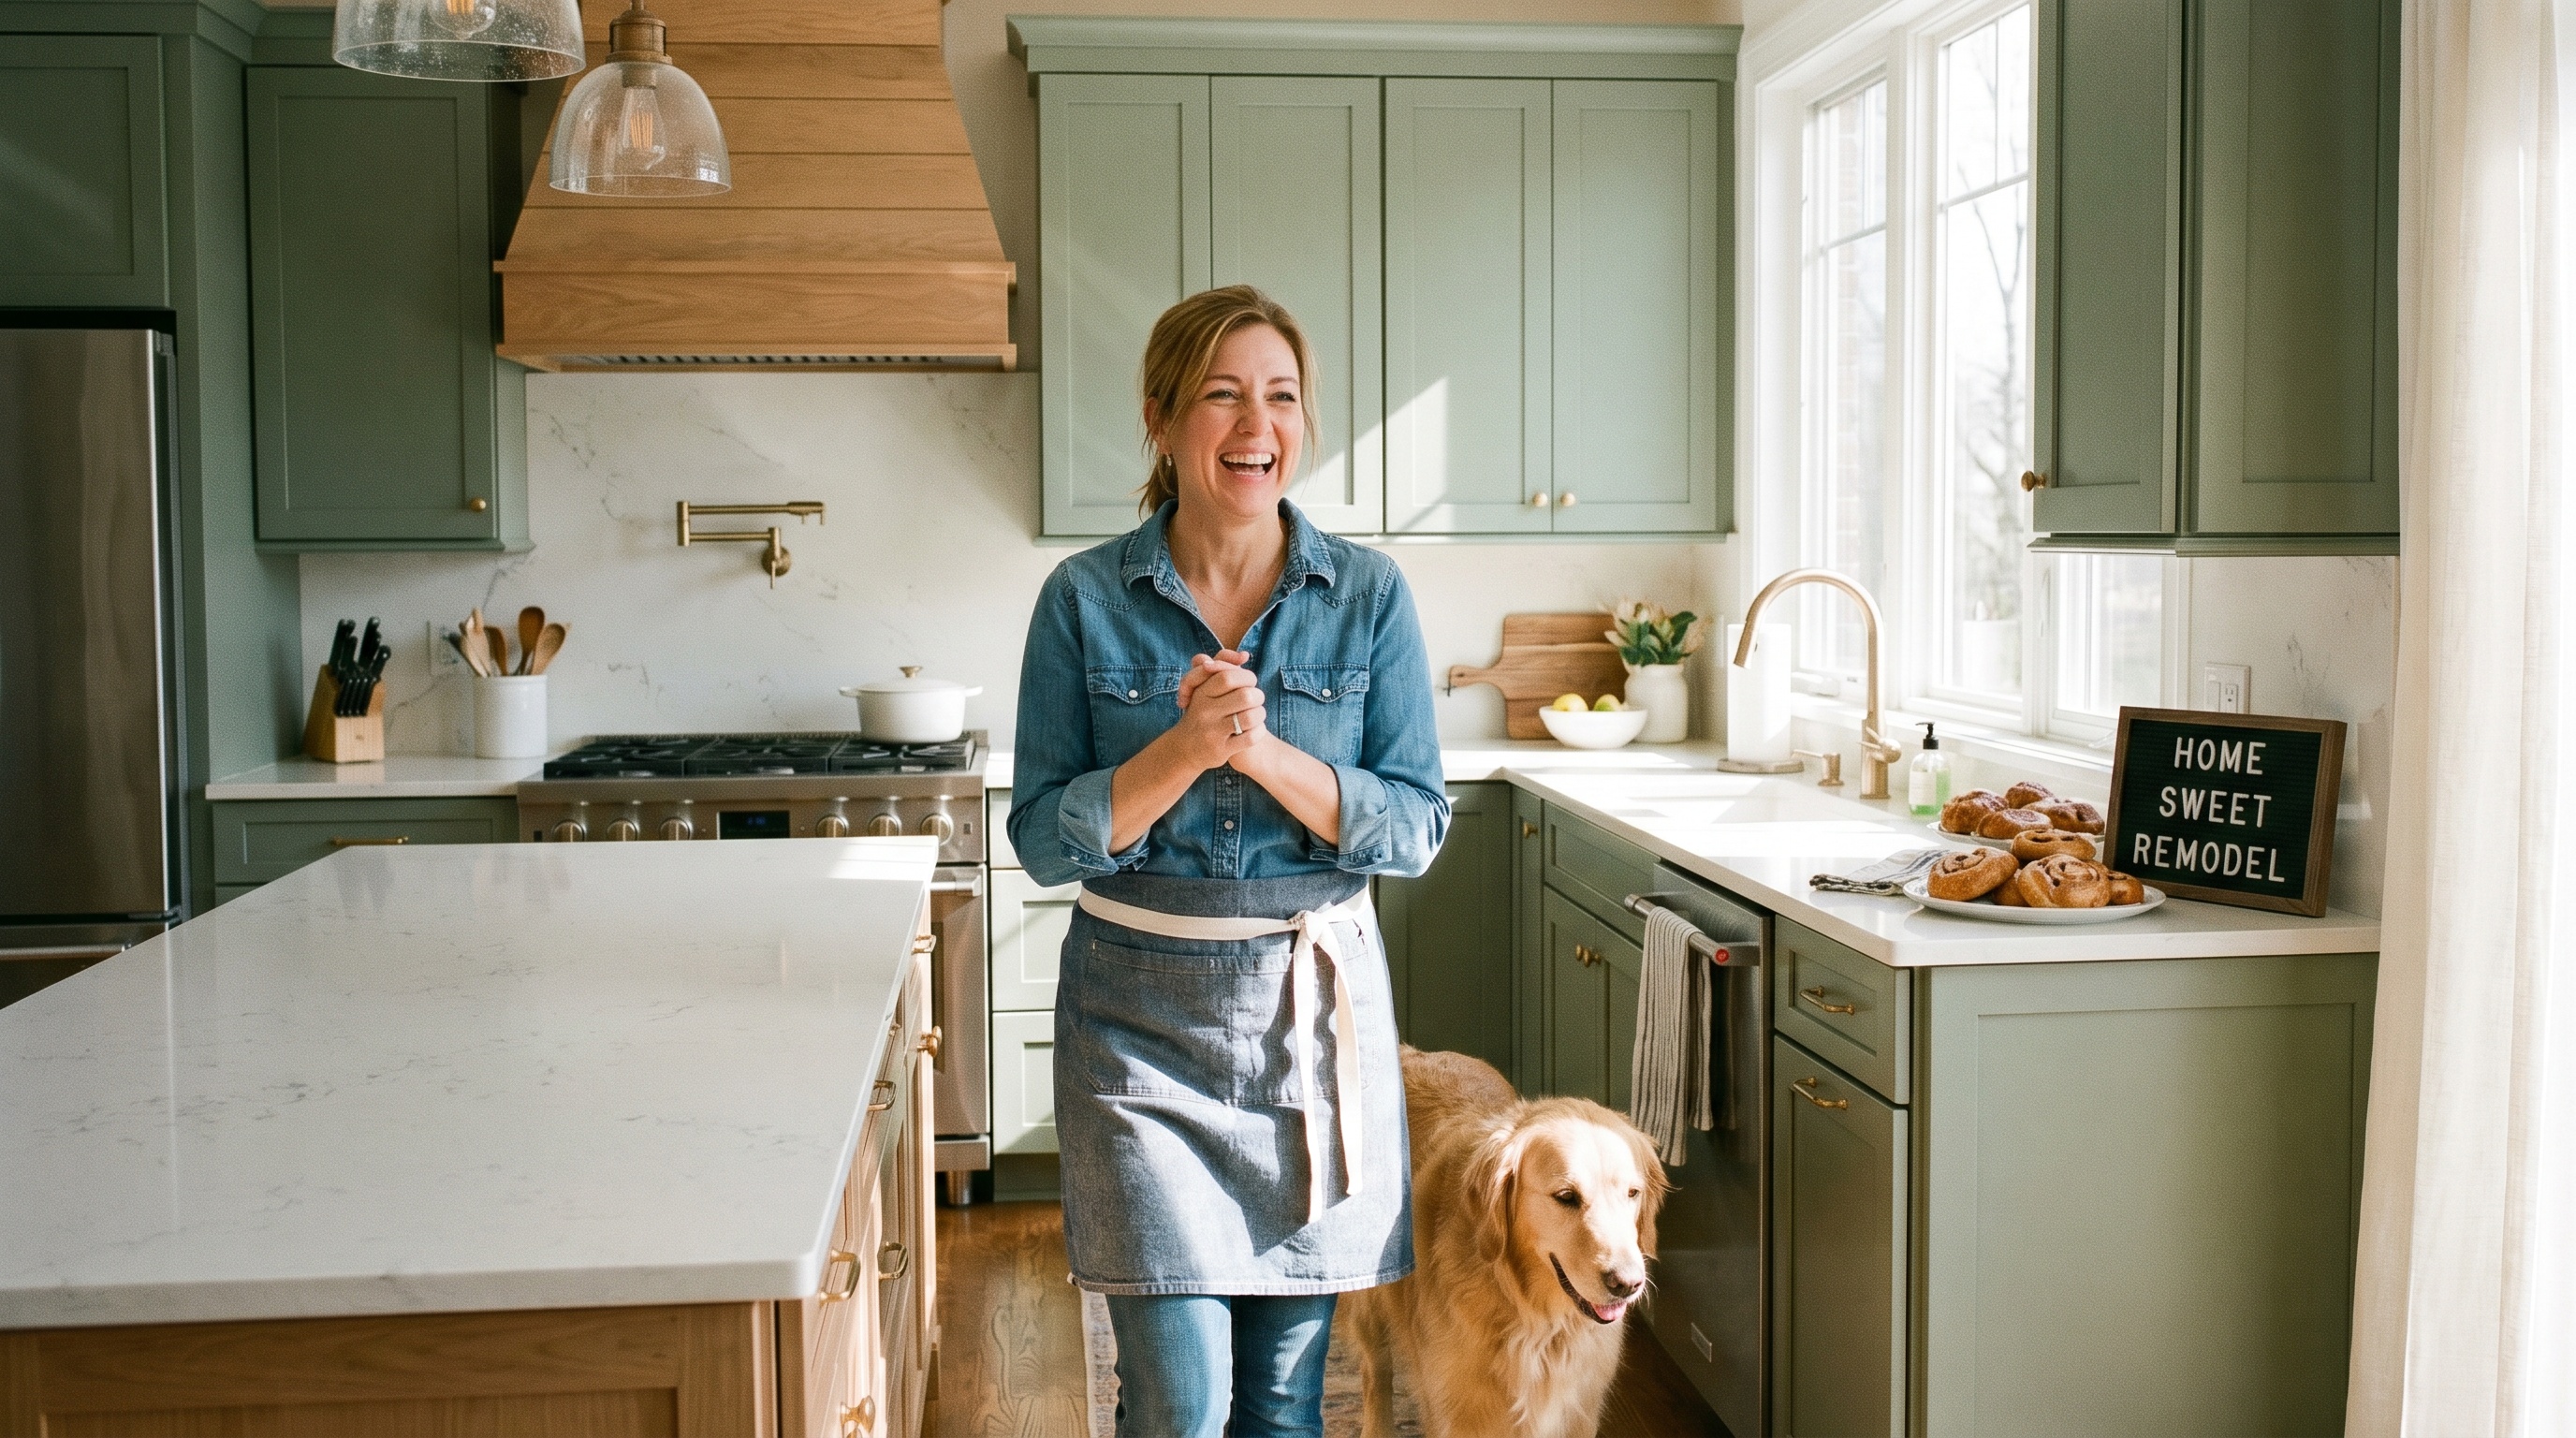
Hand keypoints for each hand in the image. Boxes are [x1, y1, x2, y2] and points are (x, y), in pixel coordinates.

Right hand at [1164, 654, 1265, 771]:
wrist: (1183, 749)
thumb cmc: (1201, 712)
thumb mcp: (1202, 686)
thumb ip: (1221, 664)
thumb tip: (1245, 655)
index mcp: (1201, 693)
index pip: (1229, 676)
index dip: (1246, 677)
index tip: (1249, 683)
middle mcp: (1204, 712)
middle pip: (1246, 696)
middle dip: (1258, 696)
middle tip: (1255, 700)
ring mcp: (1212, 732)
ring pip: (1251, 716)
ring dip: (1260, 714)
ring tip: (1255, 715)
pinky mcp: (1221, 750)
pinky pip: (1251, 738)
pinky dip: (1259, 731)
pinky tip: (1254, 729)